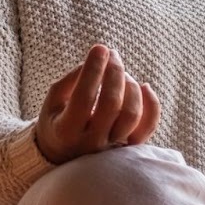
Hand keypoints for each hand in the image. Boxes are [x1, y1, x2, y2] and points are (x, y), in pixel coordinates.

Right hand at [35, 44, 159, 164]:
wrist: (63, 156)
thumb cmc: (57, 122)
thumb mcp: (52, 102)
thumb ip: (71, 80)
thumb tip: (97, 60)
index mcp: (66, 131)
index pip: (84, 96)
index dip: (93, 70)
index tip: (99, 48)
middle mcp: (91, 142)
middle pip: (111, 104)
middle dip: (114, 72)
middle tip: (111, 55)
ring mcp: (112, 148)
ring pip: (131, 115)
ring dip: (130, 86)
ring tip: (122, 73)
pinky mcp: (129, 148)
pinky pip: (148, 127)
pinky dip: (151, 104)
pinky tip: (144, 86)